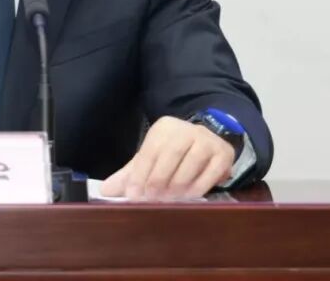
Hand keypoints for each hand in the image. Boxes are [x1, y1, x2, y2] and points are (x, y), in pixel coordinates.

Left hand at [100, 116, 233, 200]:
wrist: (208, 142)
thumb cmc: (173, 154)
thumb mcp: (151, 159)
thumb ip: (130, 174)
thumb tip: (106, 190)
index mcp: (164, 128)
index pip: (148, 152)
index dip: (139, 176)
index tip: (133, 196)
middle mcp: (186, 129)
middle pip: (169, 156)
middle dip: (158, 181)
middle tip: (152, 200)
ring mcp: (207, 140)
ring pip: (190, 165)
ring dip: (178, 186)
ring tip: (169, 200)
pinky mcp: (223, 154)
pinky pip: (209, 174)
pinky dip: (197, 188)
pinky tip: (188, 197)